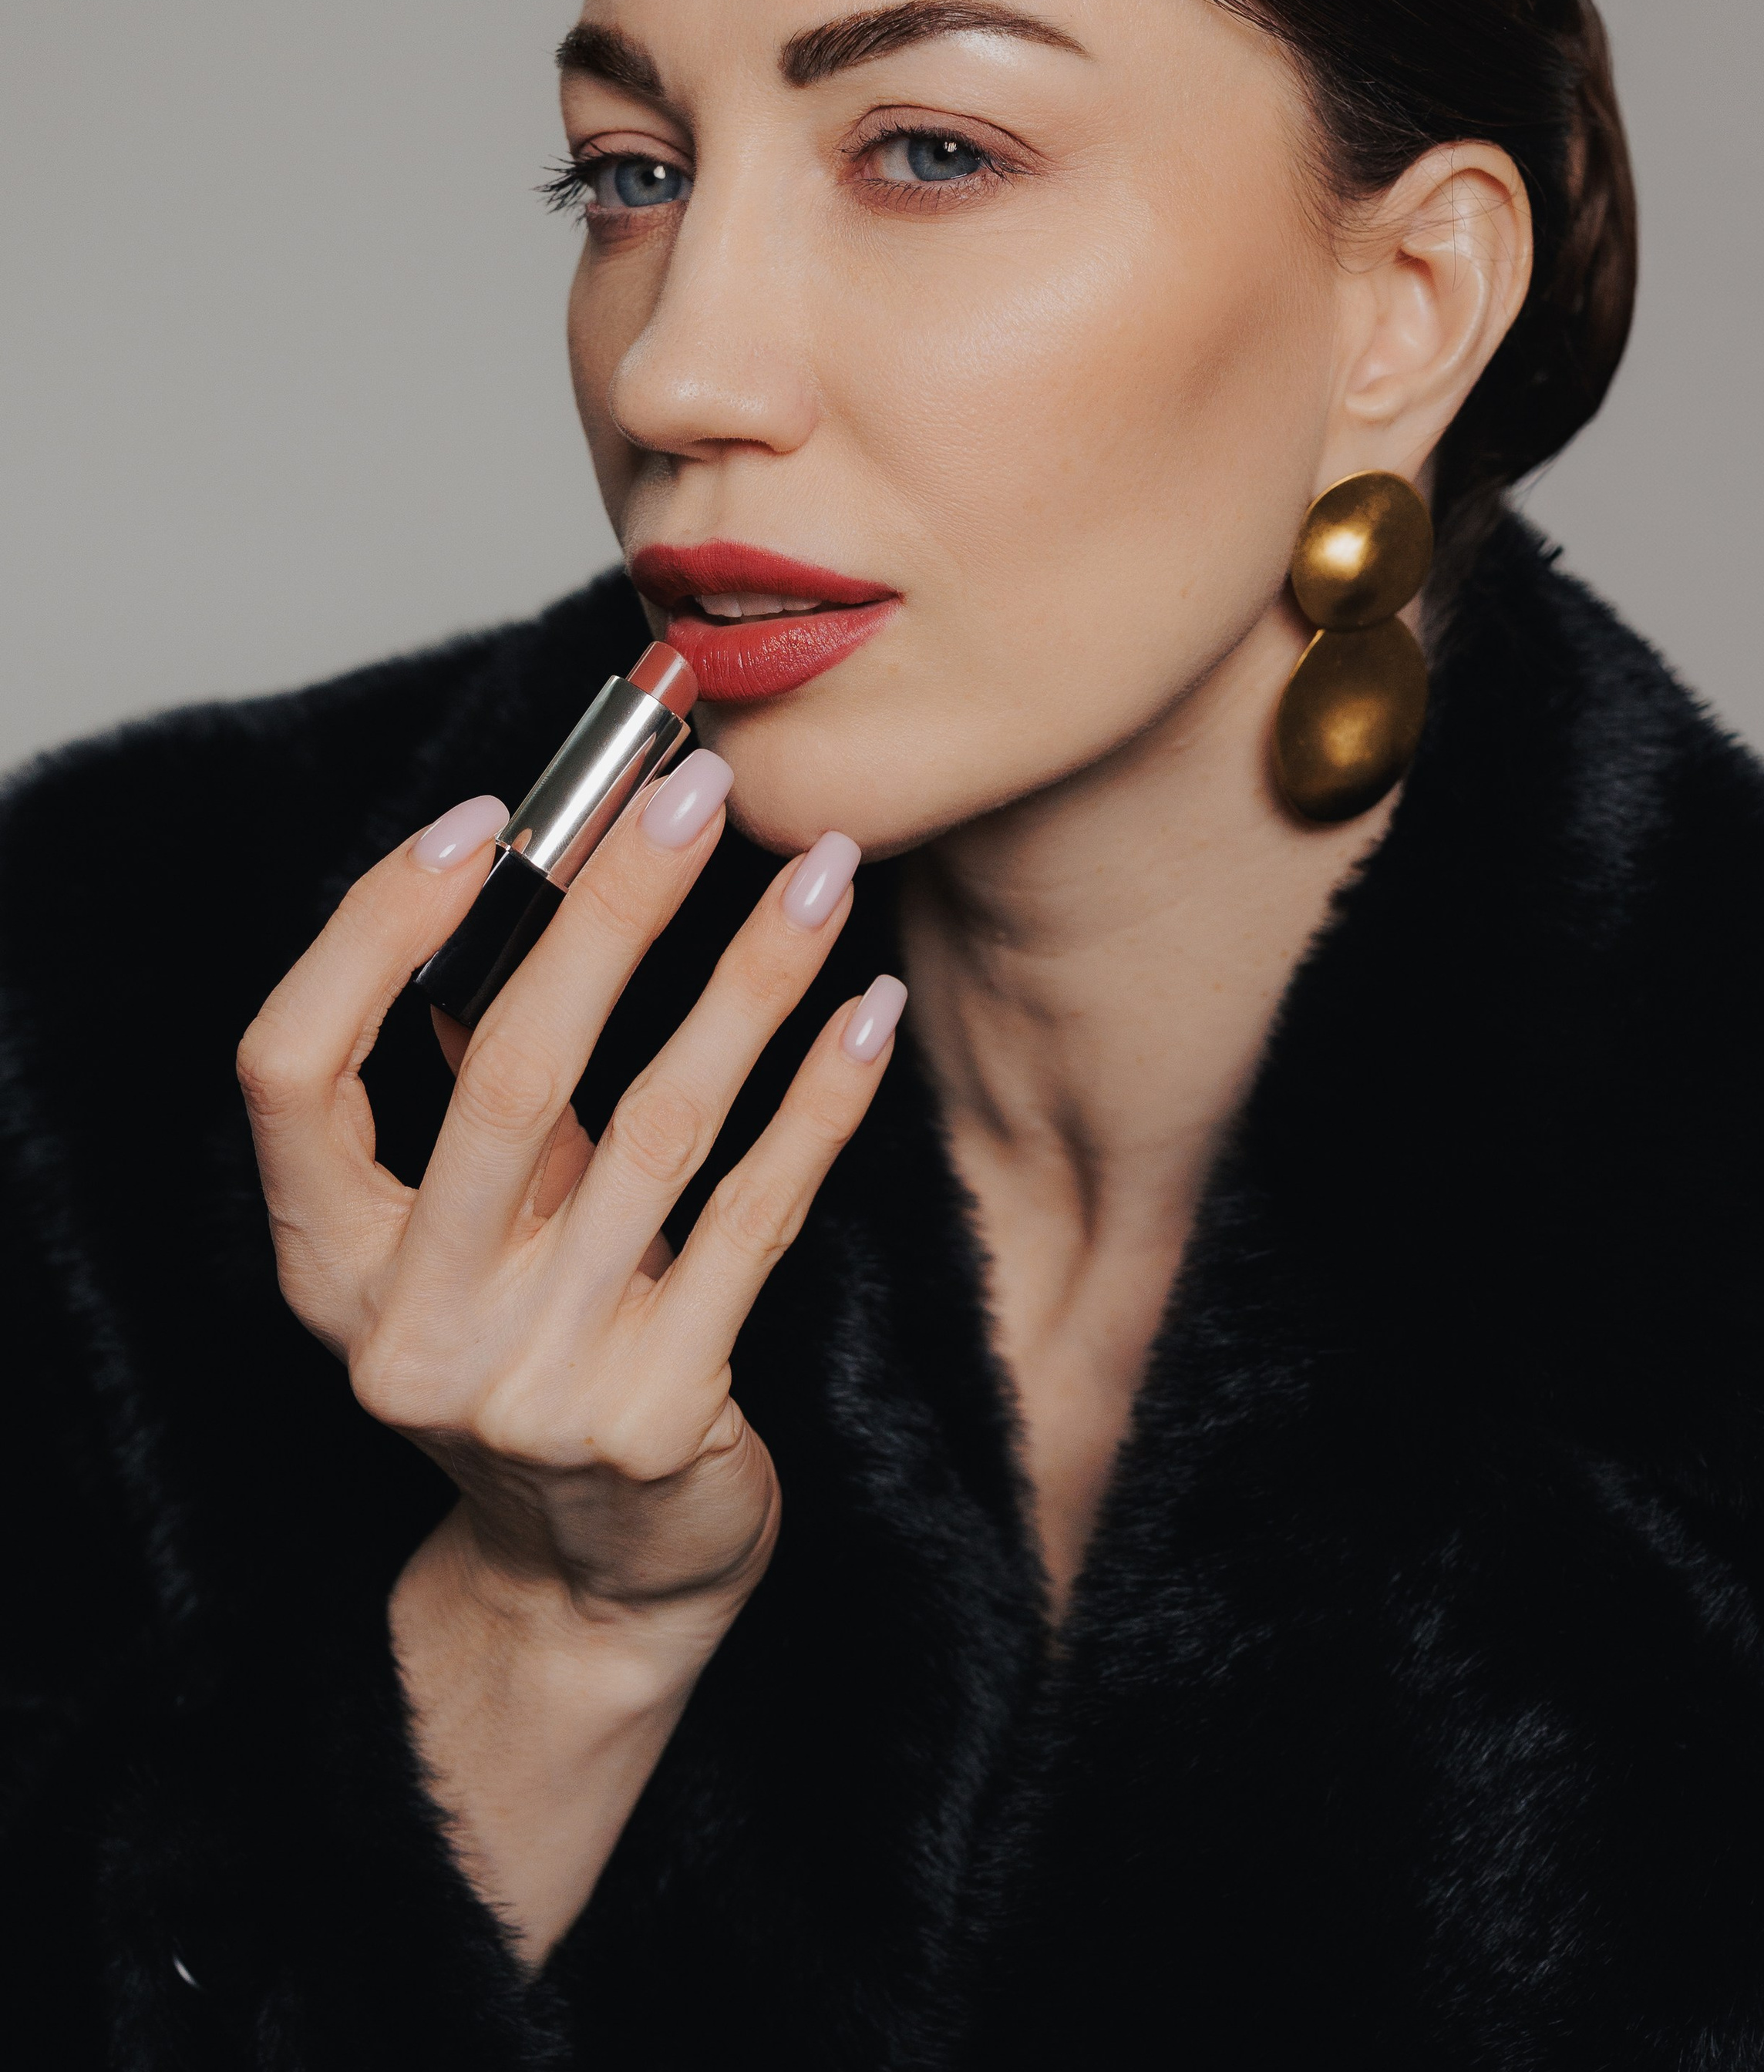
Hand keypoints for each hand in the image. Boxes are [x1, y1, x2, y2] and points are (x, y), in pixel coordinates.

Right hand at [235, 749, 904, 1953]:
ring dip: (750, 980)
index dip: (368, 931)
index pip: (288, 1070)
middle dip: (610, 911)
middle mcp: (411, 1329)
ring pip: (662, 1130)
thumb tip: (545, 878)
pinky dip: (819, 1099)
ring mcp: (537, 1381)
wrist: (597, 1580)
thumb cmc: (531, 1351)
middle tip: (695, 791)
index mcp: (327, 1267)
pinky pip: (759, 1216)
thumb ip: (483, 1089)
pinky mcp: (662, 1412)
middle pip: (507, 1075)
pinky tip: (867, 1009)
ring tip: (821, 872)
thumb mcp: (470, 1235)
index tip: (479, 820)